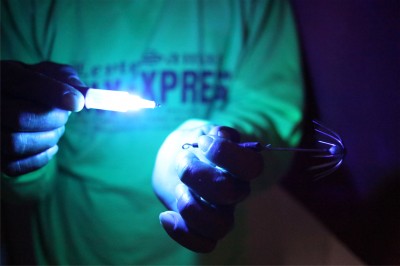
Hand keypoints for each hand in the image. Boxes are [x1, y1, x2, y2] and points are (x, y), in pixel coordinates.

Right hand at [1, 61, 84, 175]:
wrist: (18, 102)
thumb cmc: (39, 85)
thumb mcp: (53, 74)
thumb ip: (68, 79)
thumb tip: (85, 96)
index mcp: (3, 75)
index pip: (24, 83)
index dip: (54, 93)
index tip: (78, 103)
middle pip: (20, 118)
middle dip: (53, 119)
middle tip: (65, 116)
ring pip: (15, 143)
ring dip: (48, 138)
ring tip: (57, 128)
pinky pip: (14, 166)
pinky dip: (40, 158)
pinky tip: (51, 145)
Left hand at [152, 120, 262, 251]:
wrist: (177, 159)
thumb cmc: (192, 144)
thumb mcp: (201, 132)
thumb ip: (211, 133)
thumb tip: (222, 136)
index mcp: (239, 166)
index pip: (252, 165)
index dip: (225, 153)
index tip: (203, 142)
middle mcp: (235, 191)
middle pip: (230, 193)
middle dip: (196, 174)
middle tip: (182, 161)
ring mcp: (220, 211)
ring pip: (220, 226)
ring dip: (190, 205)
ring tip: (178, 189)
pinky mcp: (203, 227)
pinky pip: (204, 243)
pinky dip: (181, 232)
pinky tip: (165, 216)